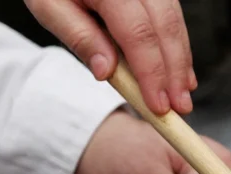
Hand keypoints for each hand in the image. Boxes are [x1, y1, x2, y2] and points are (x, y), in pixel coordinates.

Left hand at [24, 0, 193, 113]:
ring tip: (181, 94)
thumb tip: (107, 71)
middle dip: (175, 73)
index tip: (158, 105)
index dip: (152, 73)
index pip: (138, 34)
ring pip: (175, 24)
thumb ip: (79, 37)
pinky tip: (179, 70)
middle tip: (179, 108)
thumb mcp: (49, 7)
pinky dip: (177, 47)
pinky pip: (173, 18)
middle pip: (165, 30)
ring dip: (181, 63)